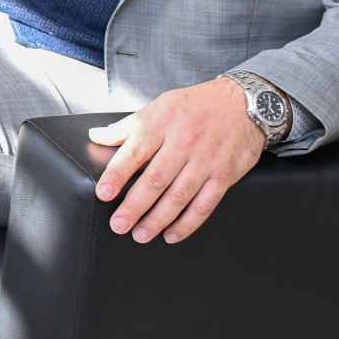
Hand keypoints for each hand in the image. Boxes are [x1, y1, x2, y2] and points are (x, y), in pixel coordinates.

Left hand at [86, 79, 268, 244]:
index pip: (135, 152)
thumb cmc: (194, 106)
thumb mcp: (158, 107)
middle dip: (135, 206)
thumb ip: (127, 126)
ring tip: (140, 235)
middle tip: (118, 225)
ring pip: (179, 195)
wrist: (243, 104)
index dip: (117, 174)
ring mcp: (206, 160)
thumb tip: (95, 136)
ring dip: (158, 219)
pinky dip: (188, 223)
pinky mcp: (225, 174)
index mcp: (162, 125)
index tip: (103, 193)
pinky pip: (205, 204)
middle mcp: (183, 143)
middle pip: (156, 179)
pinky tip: (172, 235)